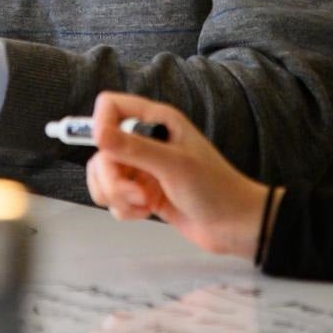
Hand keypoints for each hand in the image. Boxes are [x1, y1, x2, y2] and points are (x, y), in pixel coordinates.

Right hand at [84, 92, 272, 258]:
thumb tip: (98, 134)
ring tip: (143, 204)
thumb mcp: (174, 165)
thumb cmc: (215, 188)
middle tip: (136, 194)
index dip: (100, 125)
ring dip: (117, 196)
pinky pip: (113, 198)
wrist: (233, 226)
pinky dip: (124, 209)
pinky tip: (148, 211)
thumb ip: (134, 148)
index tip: (105, 150)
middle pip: (102, 149)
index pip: (111, 106)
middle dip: (112, 178)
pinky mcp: (141, 192)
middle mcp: (146, 140)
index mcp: (157, 120)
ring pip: (103, 176)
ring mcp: (142, 168)